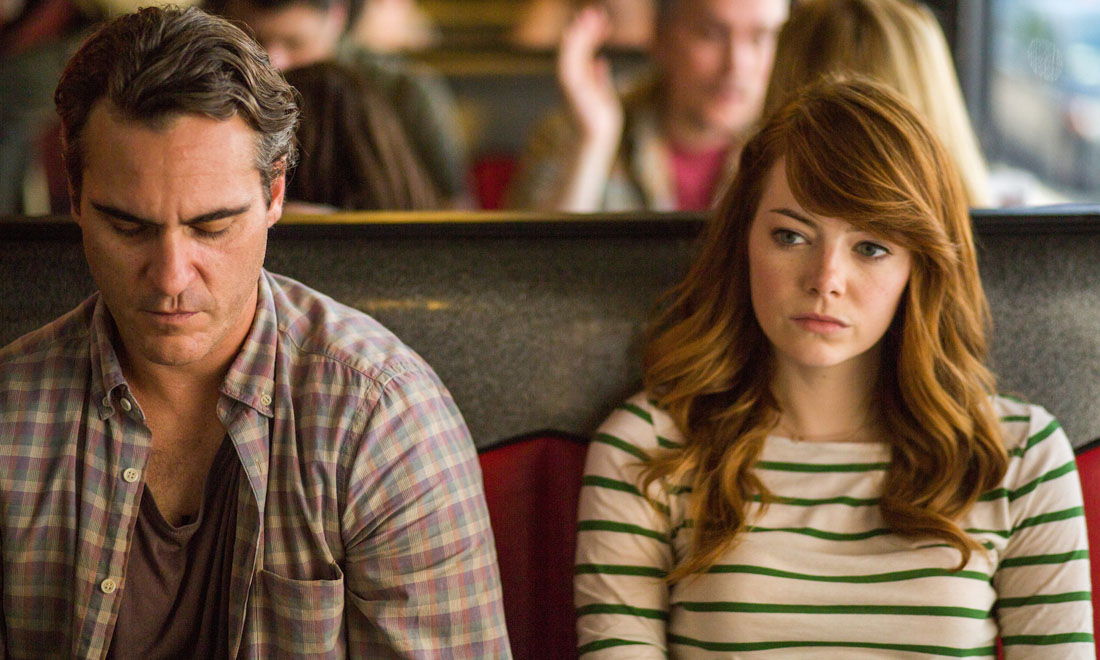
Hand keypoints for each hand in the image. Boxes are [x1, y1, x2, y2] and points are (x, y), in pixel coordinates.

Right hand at [557, 5, 623, 146]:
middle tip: (595, 11)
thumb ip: (600, 78)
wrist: (598, 136)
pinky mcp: (570, 85)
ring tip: (593, 16)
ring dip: (582, 32)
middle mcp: (570, 78)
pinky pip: (570, 59)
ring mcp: (569, 81)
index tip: (602, 21)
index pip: (580, 52)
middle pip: (574, 47)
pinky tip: (590, 32)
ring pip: (571, 50)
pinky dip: (578, 44)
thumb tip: (601, 62)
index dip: (589, 35)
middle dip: (584, 29)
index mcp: (577, 79)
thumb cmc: (601, 121)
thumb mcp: (603, 94)